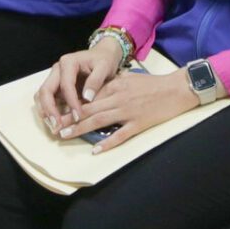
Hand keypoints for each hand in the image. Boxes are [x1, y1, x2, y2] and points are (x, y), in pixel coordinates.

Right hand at [35, 44, 123, 132]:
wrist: (102, 54)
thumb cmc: (104, 60)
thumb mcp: (104, 67)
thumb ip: (96, 80)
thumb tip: (87, 98)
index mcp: (68, 63)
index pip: (65, 85)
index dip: (71, 102)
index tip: (78, 117)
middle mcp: (57, 70)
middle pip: (45, 90)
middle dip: (49, 110)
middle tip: (57, 126)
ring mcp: (55, 78)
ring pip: (42, 96)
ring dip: (45, 112)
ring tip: (55, 127)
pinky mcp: (56, 87)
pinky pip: (47, 100)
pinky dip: (48, 111)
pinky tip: (57, 122)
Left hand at [57, 70, 199, 152]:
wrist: (176, 89)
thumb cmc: (153, 83)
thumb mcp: (129, 78)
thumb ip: (112, 84)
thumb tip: (96, 91)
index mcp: (115, 85)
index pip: (88, 95)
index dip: (72, 104)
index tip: (58, 110)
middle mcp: (118, 97)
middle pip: (89, 109)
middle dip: (69, 118)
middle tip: (53, 126)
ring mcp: (128, 111)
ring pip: (99, 121)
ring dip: (80, 129)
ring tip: (64, 135)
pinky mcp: (139, 123)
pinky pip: (120, 135)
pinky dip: (107, 142)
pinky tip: (96, 150)